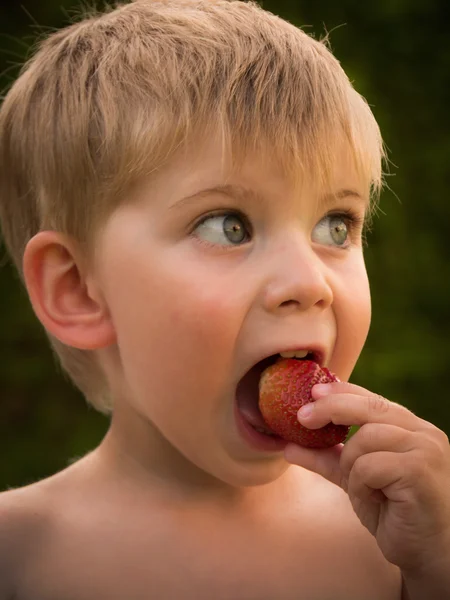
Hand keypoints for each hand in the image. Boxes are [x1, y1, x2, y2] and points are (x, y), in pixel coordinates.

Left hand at [283, 381, 449, 575]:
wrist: (427, 553)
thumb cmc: (395, 513)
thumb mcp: (355, 479)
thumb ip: (328, 459)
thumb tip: (288, 446)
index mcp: (412, 428)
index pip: (372, 399)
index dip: (340, 392)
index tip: (312, 393)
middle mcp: (423, 433)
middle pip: (368, 408)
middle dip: (330, 409)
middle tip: (302, 419)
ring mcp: (425, 450)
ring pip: (365, 438)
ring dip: (351, 466)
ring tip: (363, 489)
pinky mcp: (419, 471)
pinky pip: (369, 466)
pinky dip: (361, 485)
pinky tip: (376, 501)